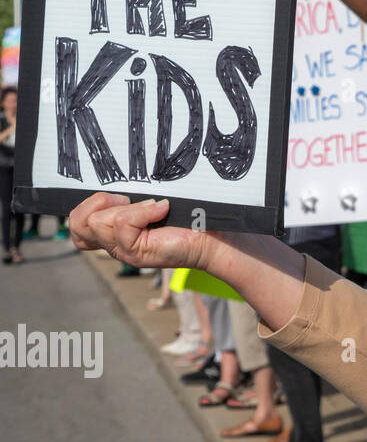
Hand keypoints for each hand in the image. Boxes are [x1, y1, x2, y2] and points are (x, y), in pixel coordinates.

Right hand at [69, 193, 212, 269]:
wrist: (214, 238)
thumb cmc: (188, 217)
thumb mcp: (151, 204)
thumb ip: (131, 199)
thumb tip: (119, 188)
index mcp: (114, 233)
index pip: (76, 225)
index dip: (85, 205)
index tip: (118, 195)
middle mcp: (114, 245)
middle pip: (77, 224)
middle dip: (99, 202)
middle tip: (129, 200)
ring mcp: (123, 252)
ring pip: (97, 223)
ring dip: (126, 208)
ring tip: (151, 208)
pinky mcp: (136, 254)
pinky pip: (122, 224)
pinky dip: (143, 211)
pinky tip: (163, 210)